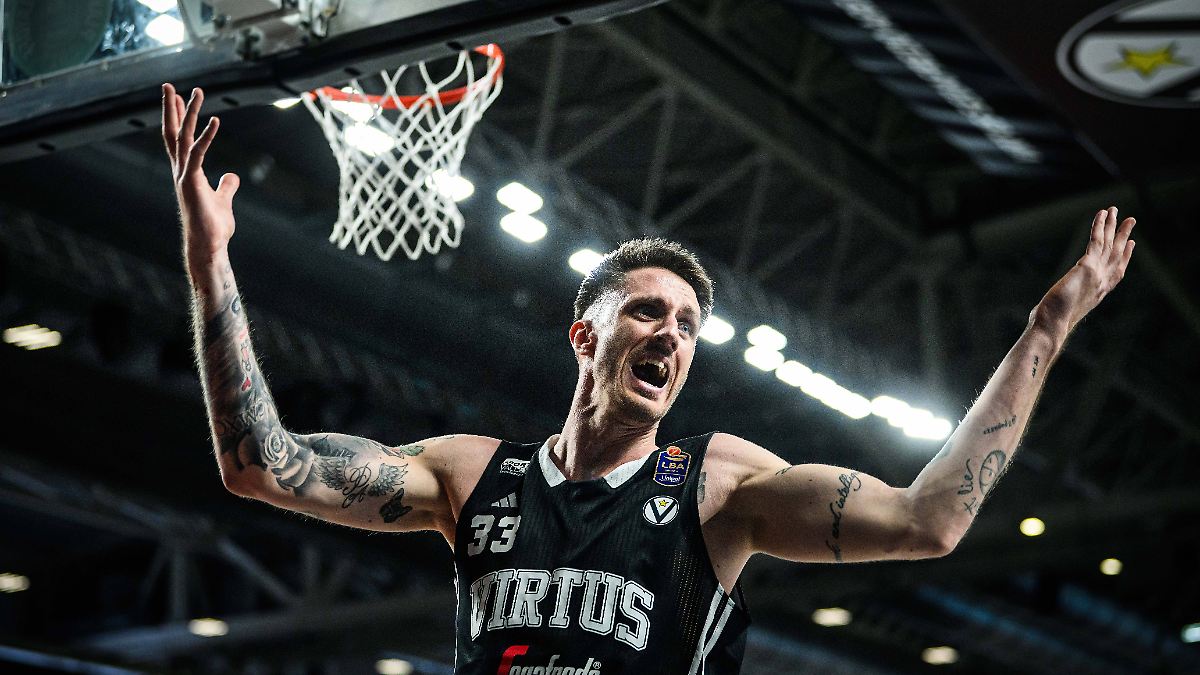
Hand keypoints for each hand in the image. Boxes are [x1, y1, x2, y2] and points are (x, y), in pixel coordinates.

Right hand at [162, 83, 239, 267]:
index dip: (177, 118)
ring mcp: (184, 176)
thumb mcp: (223, 200)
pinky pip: (198, 154)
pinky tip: (215, 120)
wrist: (209, 246)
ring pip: (183, 137)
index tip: (176, 97)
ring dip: (189, 113)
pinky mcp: (192, 183)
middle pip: (173, 133)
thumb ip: (226, 186)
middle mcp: (181, 171)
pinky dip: (207, 136)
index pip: (178, 139)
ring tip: (196, 91)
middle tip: (168, 84)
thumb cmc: (214, 227)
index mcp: (186, 172)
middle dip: (171, 108)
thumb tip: (231, 175)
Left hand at [1030, 206, 1135, 339]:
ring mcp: (1097, 273)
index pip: (1116, 270)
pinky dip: (1099, 226)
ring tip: (1116, 210)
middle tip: (1130, 220)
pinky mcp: (1087, 266)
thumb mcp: (1065, 310)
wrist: (1053, 325)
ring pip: (1108, 243)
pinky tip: (1102, 214)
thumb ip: (1065, 303)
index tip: (1131, 244)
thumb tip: (1051, 308)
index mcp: (1099, 292)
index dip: (1125, 256)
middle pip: (1116, 253)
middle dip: (1123, 235)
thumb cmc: (1053, 323)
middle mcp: (1103, 282)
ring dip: (1113, 225)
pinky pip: (1096, 241)